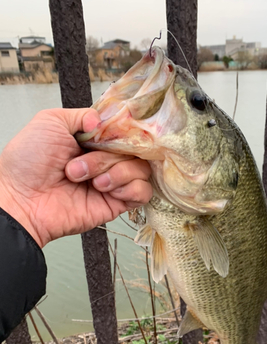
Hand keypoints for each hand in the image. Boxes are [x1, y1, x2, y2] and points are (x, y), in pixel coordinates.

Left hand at [0, 108, 151, 246]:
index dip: (124, 131)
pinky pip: (143, 192)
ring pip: (141, 170)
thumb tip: (103, 121)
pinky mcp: (116, 204)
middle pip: (133, 150)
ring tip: (92, 182)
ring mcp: (112, 183)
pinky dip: (131, 188)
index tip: (113, 134)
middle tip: (79, 167)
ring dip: (117, 173)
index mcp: (92, 141)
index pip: (124, 131)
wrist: (22, 200)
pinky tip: (107, 190)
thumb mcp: (50, 121)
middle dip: (107, 157)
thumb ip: (82, 115)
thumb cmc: (27, 164)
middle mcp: (104, 161)